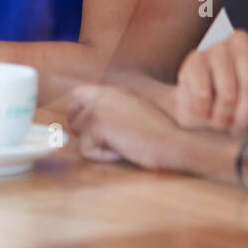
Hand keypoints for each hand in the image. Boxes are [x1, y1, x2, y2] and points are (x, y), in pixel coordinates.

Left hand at [68, 84, 182, 170]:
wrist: (174, 142)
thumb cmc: (161, 134)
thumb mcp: (136, 112)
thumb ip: (114, 111)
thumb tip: (90, 125)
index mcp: (114, 91)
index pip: (79, 93)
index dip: (78, 112)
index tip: (87, 128)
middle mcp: (104, 94)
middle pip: (73, 116)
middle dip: (82, 132)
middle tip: (104, 142)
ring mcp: (100, 108)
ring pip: (79, 134)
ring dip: (97, 146)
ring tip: (121, 145)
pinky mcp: (98, 125)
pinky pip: (86, 150)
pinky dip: (103, 157)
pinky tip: (122, 152)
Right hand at [175, 30, 247, 132]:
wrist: (206, 118)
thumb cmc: (242, 109)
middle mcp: (239, 42)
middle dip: (247, 103)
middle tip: (242, 124)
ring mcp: (214, 49)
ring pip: (225, 78)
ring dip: (225, 109)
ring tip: (223, 122)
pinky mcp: (193, 60)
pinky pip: (202, 83)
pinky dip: (205, 106)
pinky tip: (206, 112)